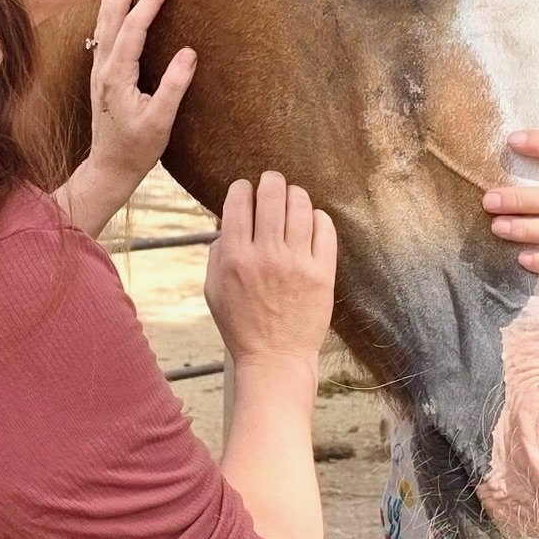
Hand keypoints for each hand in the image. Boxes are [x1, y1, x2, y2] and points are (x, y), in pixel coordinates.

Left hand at [82, 0, 196, 186]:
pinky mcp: (102, 69)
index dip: (150, 0)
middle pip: (111, 12)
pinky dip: (112, 3)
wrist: (109, 167)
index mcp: (117, 75)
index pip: (133, 27)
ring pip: (104, 17)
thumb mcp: (160, 122)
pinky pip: (105, 28)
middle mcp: (103, 65)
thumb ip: (173, 88)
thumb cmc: (137, 148)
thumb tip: (189, 53)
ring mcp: (99, 66)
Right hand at [206, 172, 337, 368]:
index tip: (245, 189)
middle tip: (272, 180)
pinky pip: (325, 229)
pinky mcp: (322, 273)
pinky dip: (318, 217)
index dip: (242, 188)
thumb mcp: (213, 291)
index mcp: (235, 258)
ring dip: (295, 194)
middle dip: (271, 180)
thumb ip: (217, 254)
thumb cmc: (241, 326)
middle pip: (272, 195)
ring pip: (300, 206)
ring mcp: (297, 263)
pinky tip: (312, 220)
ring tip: (293, 197)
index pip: (239, 203)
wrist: (275, 358)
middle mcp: (266, 255)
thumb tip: (228, 225)